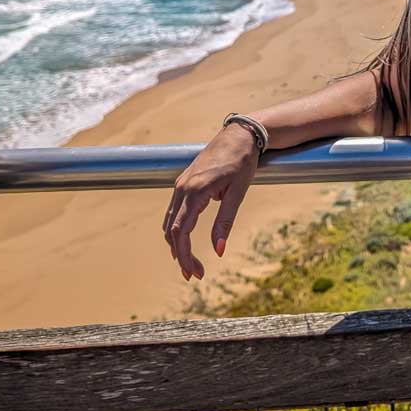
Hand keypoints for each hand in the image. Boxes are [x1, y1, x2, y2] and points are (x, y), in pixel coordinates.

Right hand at [162, 123, 261, 279]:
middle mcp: (182, 188)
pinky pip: (173, 211)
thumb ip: (225, 222)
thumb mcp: (238, 193)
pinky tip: (185, 240)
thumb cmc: (242, 162)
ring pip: (169, 222)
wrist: (239, 135)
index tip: (195, 274)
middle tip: (195, 274)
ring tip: (191, 263)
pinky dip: (176, 230)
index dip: (185, 256)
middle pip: (172, 231)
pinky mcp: (184, 183)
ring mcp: (180, 184)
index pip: (181, 232)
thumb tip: (219, 251)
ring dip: (177, 244)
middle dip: (181, 255)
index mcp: (195, 191)